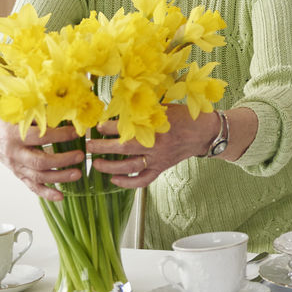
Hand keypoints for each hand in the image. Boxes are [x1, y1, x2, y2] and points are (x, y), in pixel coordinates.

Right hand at [0, 107, 84, 201]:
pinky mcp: (18, 174)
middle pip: (39, 161)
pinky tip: (61, 196)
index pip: (40, 137)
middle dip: (62, 160)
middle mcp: (14, 153)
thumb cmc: (3, 116)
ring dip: (59, 177)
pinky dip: (46, 193)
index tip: (76, 132)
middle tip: (80, 155)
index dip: (60, 135)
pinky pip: (32, 186)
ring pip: (38, 176)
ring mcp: (16, 166)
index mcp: (13, 134)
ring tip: (77, 174)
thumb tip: (63, 107)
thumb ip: (37, 110)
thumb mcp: (16, 109)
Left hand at [87, 105, 219, 188]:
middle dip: (102, 147)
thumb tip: (118, 109)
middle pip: (123, 149)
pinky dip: (127, 183)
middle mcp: (155, 144)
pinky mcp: (161, 168)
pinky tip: (113, 180)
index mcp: (155, 126)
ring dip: (109, 167)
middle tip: (88, 146)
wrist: (203, 132)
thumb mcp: (162, 108)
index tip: (97, 125)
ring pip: (129, 167)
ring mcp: (158, 159)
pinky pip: (142, 180)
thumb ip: (143, 110)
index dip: (108, 127)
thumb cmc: (182, 117)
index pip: (126, 127)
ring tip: (96, 163)